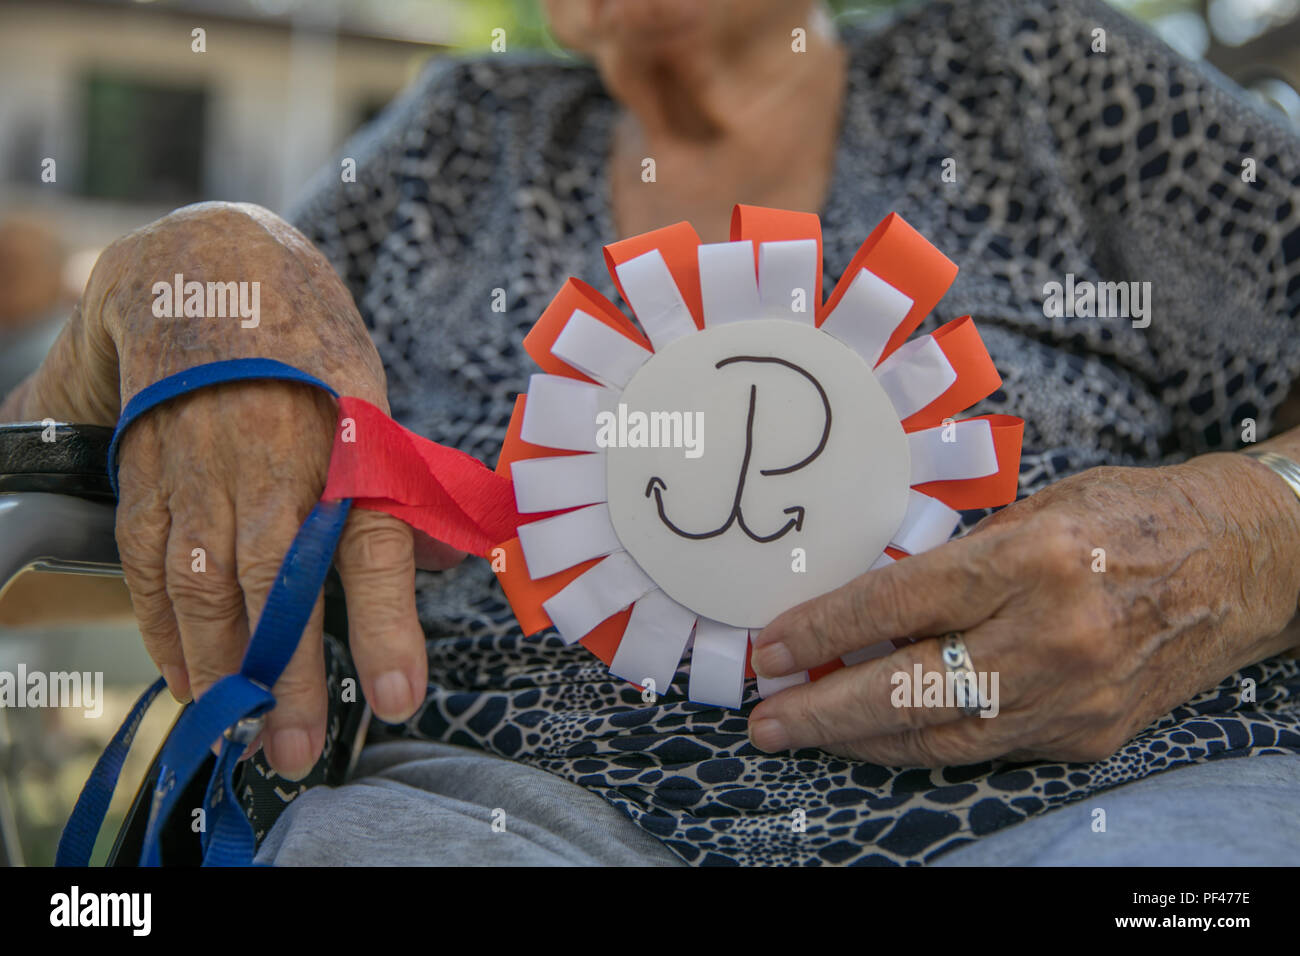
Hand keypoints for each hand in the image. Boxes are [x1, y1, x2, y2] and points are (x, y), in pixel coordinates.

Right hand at [15, 202, 462, 778]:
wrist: (212, 274)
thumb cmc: (312, 351)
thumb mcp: (375, 398)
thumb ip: (399, 484)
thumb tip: (450, 563)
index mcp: (343, 442)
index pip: (370, 546)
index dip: (384, 626)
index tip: (397, 696)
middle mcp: (270, 462)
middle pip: (277, 585)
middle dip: (286, 677)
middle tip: (298, 753)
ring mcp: (200, 470)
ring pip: (205, 586)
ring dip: (222, 668)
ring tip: (243, 734)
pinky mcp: (148, 476)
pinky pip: (150, 567)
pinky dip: (164, 632)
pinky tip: (188, 679)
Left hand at [747, 455, 1299, 766]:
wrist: (1245, 564)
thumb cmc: (1134, 518)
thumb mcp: (1039, 507)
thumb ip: (959, 559)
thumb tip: (873, 602)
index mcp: (1036, 559)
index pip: (902, 603)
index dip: (825, 629)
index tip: (771, 647)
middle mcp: (1056, 636)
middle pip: (912, 688)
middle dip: (826, 711)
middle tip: (767, 720)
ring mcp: (1075, 697)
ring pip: (944, 735)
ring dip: (864, 739)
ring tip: (808, 731)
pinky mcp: (1089, 735)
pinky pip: (987, 746)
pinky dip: (925, 742)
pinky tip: (883, 734)